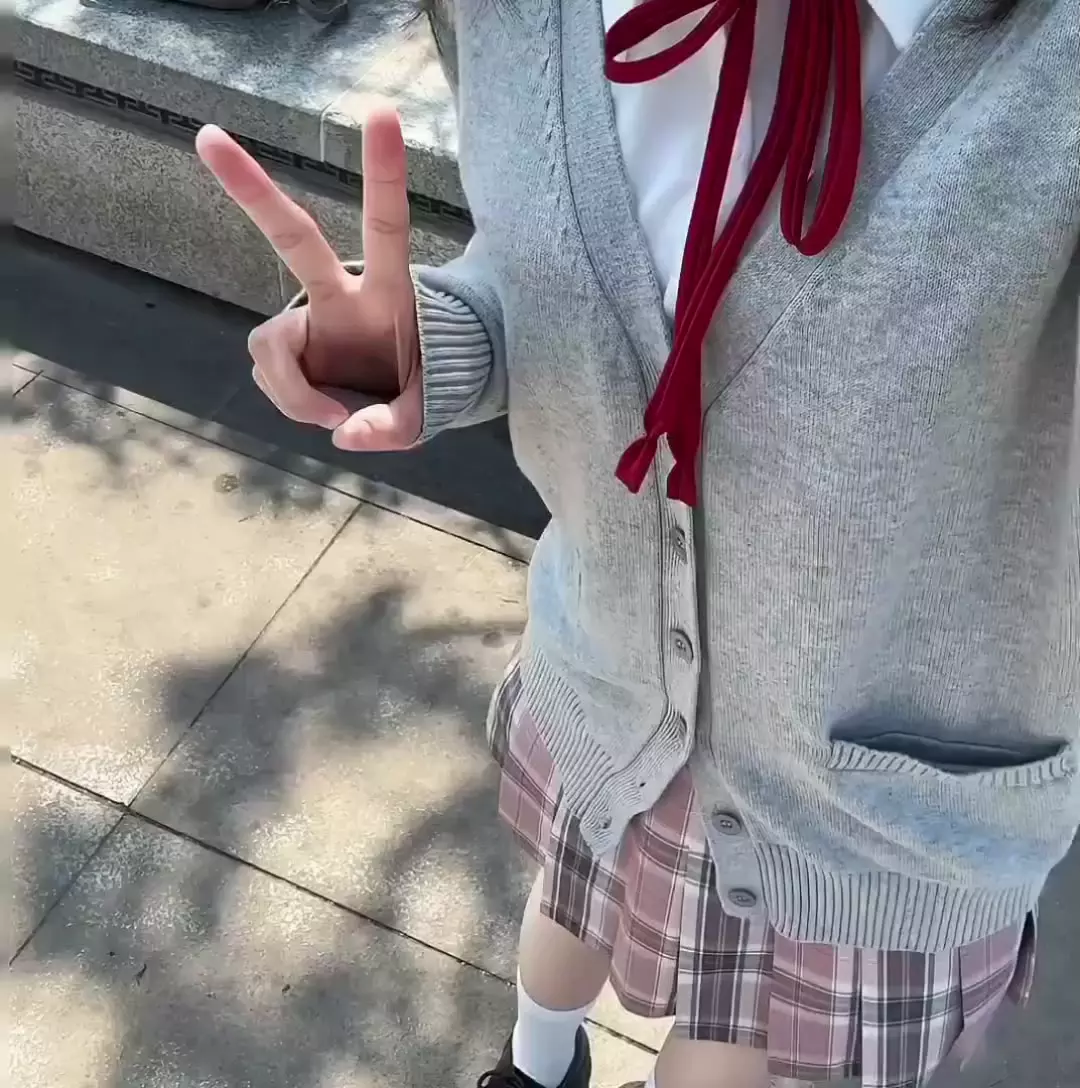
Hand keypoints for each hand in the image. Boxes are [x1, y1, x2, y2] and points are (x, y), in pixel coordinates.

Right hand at [195, 107, 421, 449]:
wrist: (402, 401)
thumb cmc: (421, 390)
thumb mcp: (423, 415)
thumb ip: (394, 427)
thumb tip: (344, 434)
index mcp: (390, 297)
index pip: (387, 228)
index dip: (384, 174)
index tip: (381, 112)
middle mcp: (342, 294)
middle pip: (293, 238)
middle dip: (253, 190)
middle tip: (207, 135)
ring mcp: (310, 317)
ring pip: (267, 344)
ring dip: (291, 391)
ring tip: (333, 417)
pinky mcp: (288, 344)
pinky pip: (268, 372)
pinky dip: (289, 400)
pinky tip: (320, 409)